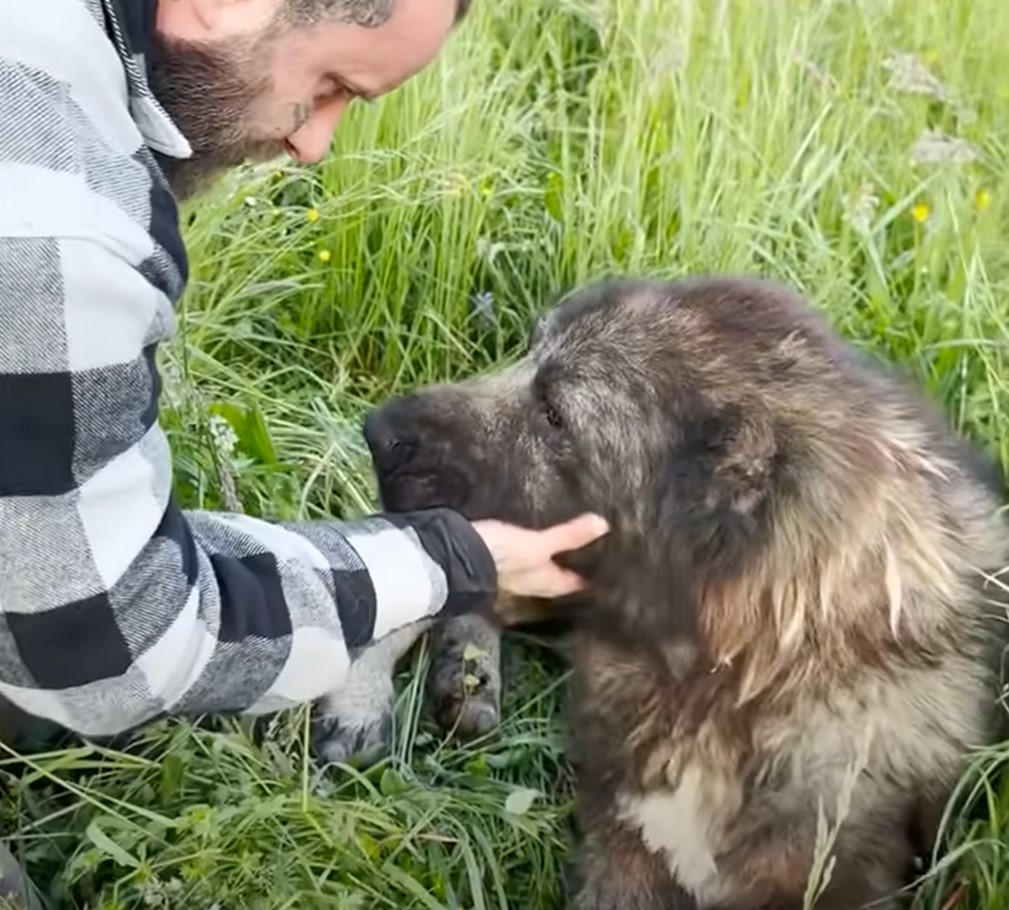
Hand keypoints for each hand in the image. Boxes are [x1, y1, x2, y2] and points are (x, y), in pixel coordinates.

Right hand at [472, 513, 609, 598]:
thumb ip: (569, 536)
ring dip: (554, 557)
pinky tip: (537, 537)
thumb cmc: (502, 555)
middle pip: (559, 576)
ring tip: (570, 541)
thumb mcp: (539, 544)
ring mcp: (517, 572)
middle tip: (593, 550)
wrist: (457, 554)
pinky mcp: (502, 559)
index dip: (593, 577)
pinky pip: (527, 556)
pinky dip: (536, 549)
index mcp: (548, 583)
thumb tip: (603, 525)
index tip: (610, 567)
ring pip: (543, 566)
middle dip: (573, 566)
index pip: (576, 584)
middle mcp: (534, 582)